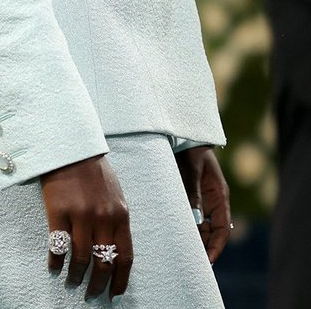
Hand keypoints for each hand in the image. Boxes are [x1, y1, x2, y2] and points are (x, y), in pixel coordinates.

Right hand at [40, 154, 132, 300]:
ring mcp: (80, 215)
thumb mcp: (115, 194)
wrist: (70, 147)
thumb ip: (116, 220)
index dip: (120, 280)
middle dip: (98, 284)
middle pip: (103, 263)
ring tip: (72, 282)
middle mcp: (103, 218)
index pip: (125, 256)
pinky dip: (56, 261)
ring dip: (77, 276)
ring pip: (81, 259)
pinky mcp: (58, 212)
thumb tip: (115, 249)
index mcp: (120, 214)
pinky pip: (57, 246)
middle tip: (91, 294)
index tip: (114, 294)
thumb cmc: (94, 171)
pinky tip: (54, 267)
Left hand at [175, 145, 231, 263]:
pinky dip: (186, 226)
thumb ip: (193, 192)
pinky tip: (176, 234)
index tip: (208, 261)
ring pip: (201, 226)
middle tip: (192, 263)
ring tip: (182, 252)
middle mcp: (213, 201)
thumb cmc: (192, 150)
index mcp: (219, 196)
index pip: (222, 229)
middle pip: (212, 231)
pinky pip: (191, 216)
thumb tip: (195, 218)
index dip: (217, 246)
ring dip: (195, 238)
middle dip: (205, 247)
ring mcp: (202, 199)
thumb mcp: (193, 170)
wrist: (185, 136)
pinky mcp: (190, 195)